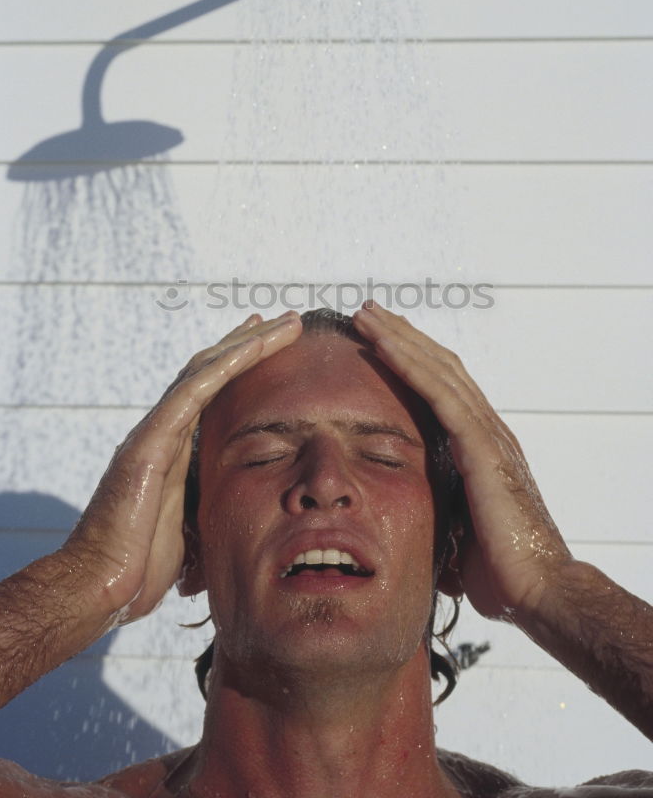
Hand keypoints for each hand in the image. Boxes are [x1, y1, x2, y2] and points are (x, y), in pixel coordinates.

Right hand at [64, 311, 301, 624]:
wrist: (102, 587)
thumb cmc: (144, 567)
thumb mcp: (196, 527)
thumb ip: (214, 503)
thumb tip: (247, 511)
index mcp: (175, 448)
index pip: (211, 391)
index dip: (240, 363)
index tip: (271, 341)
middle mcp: (164, 431)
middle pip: (211, 370)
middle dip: (250, 342)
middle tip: (286, 321)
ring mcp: (155, 433)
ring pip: (205, 370)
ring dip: (247, 344)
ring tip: (283, 324)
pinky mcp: (149, 443)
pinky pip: (192, 392)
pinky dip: (224, 366)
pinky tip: (251, 346)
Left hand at [352, 302, 570, 620]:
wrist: (538, 590)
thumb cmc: (500, 572)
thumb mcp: (455, 533)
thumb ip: (433, 516)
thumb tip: (402, 527)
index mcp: (479, 447)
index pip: (442, 389)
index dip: (411, 361)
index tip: (378, 341)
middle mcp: (486, 430)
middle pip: (439, 367)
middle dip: (401, 337)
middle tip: (366, 313)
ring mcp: (487, 434)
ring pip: (438, 369)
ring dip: (399, 338)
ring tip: (365, 315)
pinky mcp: (481, 445)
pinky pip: (439, 393)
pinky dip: (408, 363)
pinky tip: (382, 344)